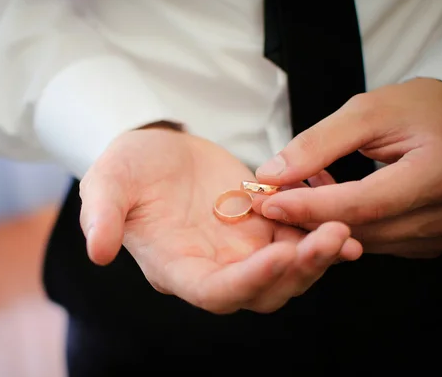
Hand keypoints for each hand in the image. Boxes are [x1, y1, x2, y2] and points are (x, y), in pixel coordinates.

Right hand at [79, 127, 360, 313]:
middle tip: (332, 237)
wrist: (156, 149)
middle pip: (263, 292)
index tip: (279, 255)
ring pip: (288, 272)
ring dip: (319, 256)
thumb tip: (98, 252)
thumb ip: (102, 216)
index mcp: (175, 266)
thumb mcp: (107, 183)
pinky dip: (321, 235)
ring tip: (343, 229)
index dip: (248, 282)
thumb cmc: (127, 167)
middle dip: (299, 271)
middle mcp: (212, 268)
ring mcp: (240, 250)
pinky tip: (344, 217)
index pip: (215, 293)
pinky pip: (298, 241)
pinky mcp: (261, 227)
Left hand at [254, 78, 441, 258]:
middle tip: (267, 200)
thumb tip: (273, 174)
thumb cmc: (425, 109)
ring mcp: (437, 233)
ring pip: (362, 240)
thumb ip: (320, 142)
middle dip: (306, 217)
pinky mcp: (428, 241)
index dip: (311, 207)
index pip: (363, 204)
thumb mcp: (371, 111)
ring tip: (295, 190)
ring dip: (321, 222)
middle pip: (359, 229)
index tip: (269, 201)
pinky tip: (326, 199)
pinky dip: (342, 224)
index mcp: (435, 175)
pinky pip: (374, 241)